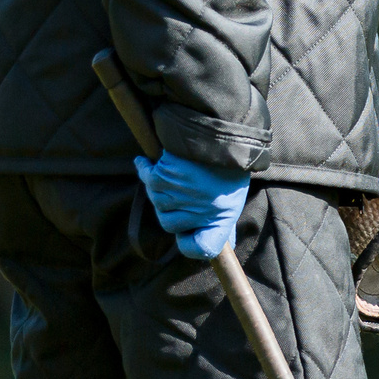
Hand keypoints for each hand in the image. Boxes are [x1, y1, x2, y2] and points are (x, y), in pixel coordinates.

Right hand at [134, 151, 249, 259]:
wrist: (224, 131)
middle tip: (181, 190)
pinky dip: (144, 169)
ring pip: (157, 202)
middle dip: (170, 210)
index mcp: (222, 217)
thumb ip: (223, 220)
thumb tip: (224, 243)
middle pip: (169, 224)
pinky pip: (148, 178)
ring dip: (159, 188)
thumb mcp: (233, 195)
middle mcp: (201, 210)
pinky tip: (145, 162)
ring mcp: (182, 195)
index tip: (185, 236)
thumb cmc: (230, 165)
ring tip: (171, 172)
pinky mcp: (167, 176)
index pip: (202, 247)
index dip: (190, 245)